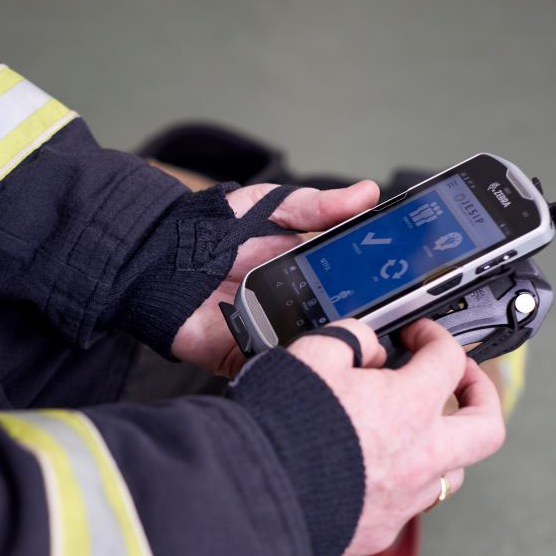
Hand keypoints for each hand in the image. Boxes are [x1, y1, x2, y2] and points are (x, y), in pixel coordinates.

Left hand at [171, 180, 379, 376]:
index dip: (374, 289)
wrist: (156, 254)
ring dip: (324, 342)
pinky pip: (272, 364)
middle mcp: (291, 307)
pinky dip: (284, 359)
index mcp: (304, 273)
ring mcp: (268, 333)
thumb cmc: (209, 229)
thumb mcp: (269, 206)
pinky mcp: (241, 354)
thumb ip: (317, 206)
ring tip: (340, 331)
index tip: (398, 286)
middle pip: (336, 323)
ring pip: (309, 349)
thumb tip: (367, 192)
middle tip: (373, 313)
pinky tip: (295, 345)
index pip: (350, 287)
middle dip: (354, 321)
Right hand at [287, 318, 506, 555]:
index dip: (435, 337)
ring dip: (443, 445)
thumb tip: (369, 348)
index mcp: (409, 405)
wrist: (257, 489)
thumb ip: (352, 339)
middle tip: (462, 380)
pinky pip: (407, 503)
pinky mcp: (382, 527)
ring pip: (452, 473)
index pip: (448, 360)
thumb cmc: (282, 422)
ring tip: (416, 430)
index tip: (418, 336)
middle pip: (487, 427)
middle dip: (482, 395)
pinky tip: (373, 467)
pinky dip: (399, 481)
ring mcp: (404, 497)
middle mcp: (420, 454)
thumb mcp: (313, 353)